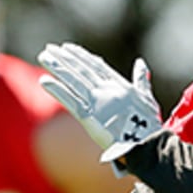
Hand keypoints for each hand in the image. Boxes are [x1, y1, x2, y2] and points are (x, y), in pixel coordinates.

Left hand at [37, 43, 162, 162]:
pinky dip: (56, 90)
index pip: (96, 66)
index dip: (81, 56)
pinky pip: (69, 100)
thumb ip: (141, 80)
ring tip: (43, 56)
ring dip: (57, 67)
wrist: (146, 144)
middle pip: (81, 69)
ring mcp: (97, 102)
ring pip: (73, 80)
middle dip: (65, 57)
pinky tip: (44, 81)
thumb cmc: (149, 125)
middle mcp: (106, 90)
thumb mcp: (147, 98)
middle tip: (50, 47)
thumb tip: (140, 63)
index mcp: (120, 85)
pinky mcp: (88, 117)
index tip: (68, 48)